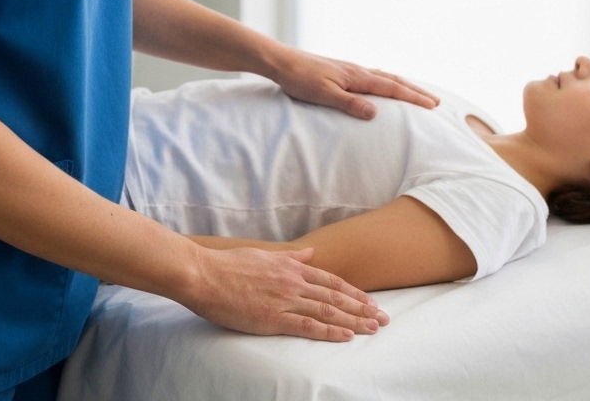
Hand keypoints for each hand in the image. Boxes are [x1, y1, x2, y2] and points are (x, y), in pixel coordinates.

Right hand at [182, 245, 386, 340]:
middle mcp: (292, 281)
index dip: (354, 292)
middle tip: (384, 319)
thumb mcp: (263, 255)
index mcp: (289, 267)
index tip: (371, 302)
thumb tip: (309, 253)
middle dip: (362, 308)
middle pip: (335, 296)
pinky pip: (307, 325)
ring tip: (373, 328)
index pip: (330, 281)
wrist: (204, 274)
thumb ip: (289, 257)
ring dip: (354, 321)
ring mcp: (284, 299)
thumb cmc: (229, 265)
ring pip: (327, 310)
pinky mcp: (273, 318)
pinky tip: (346, 336)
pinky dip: (330, 331)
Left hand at [268, 49, 439, 118]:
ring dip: (402, 85)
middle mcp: (357, 70)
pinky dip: (386, 81)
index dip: (413, 97)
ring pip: (383, 76)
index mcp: (356, 76)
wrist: (281, 62)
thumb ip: (349, 104)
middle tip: (436, 101)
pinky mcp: (341, 71)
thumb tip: (376, 113)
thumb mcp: (324, 94)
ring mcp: (349, 70)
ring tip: (416, 93)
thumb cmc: (299, 79)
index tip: (433, 105)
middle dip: (415, 91)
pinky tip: (382, 85)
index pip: (391, 87)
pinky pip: (372, 76)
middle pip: (393, 80)